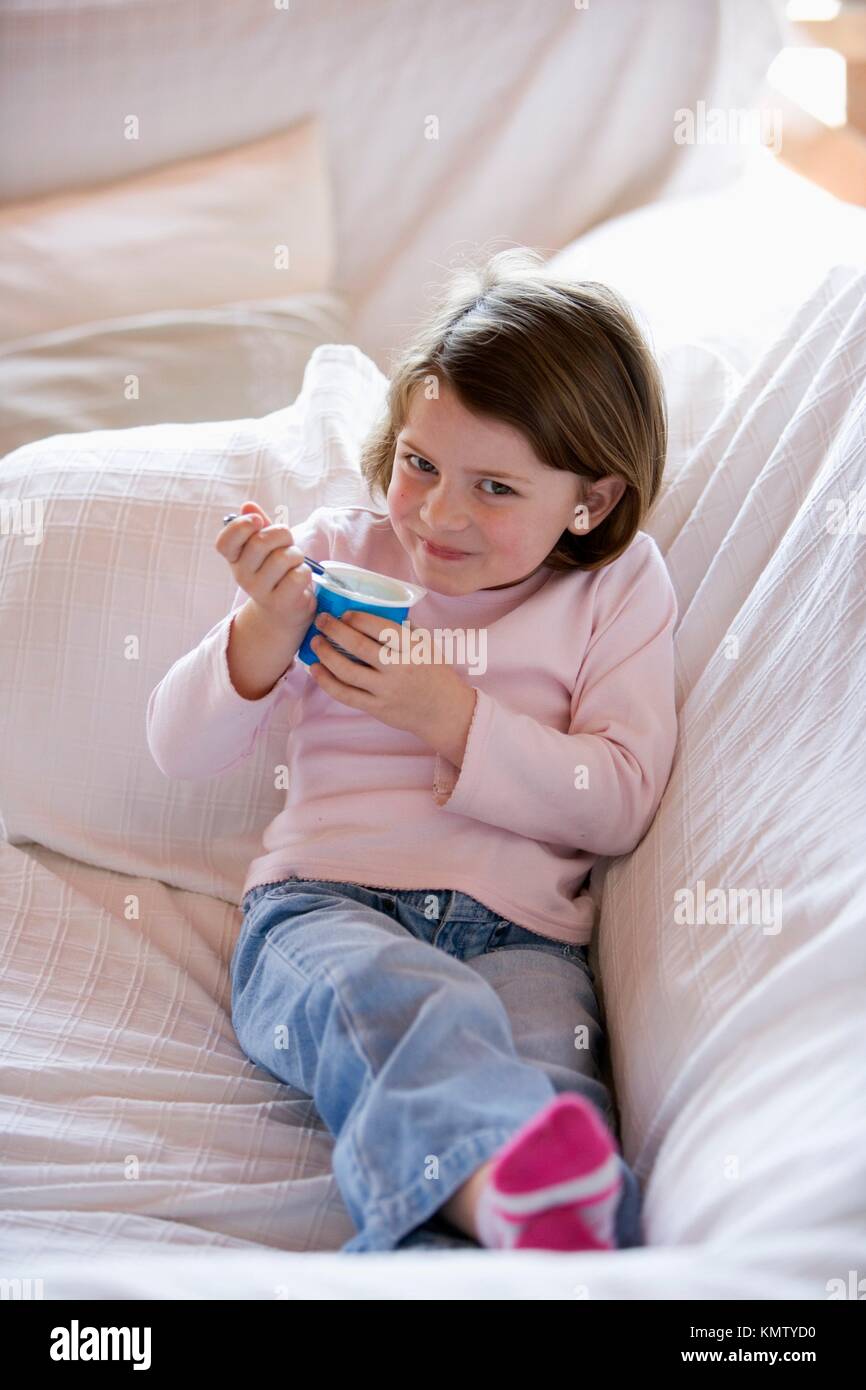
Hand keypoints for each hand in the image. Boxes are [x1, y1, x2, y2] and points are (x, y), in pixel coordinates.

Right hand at [215, 501, 316, 637]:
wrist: (282, 611)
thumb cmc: (276, 571)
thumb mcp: (266, 547)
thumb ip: (258, 525)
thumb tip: (248, 505)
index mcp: (235, 558)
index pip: (225, 541)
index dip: (240, 526)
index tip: (258, 521)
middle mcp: (242, 575)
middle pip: (261, 542)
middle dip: (282, 535)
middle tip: (287, 542)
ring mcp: (259, 591)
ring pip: (284, 558)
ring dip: (296, 555)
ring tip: (295, 562)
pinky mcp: (280, 603)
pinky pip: (298, 576)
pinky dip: (305, 572)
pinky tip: (300, 578)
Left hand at [309, 610, 476, 761]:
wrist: (445, 711)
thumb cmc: (435, 672)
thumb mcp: (427, 645)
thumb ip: (402, 631)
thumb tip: (372, 612)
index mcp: (412, 648)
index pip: (380, 628)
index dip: (358, 618)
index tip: (345, 613)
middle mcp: (398, 668)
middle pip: (358, 646)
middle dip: (334, 630)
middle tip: (321, 620)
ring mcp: (386, 690)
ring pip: (347, 671)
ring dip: (325, 654)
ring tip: (315, 642)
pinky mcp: (376, 708)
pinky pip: (346, 695)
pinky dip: (327, 681)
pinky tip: (316, 669)